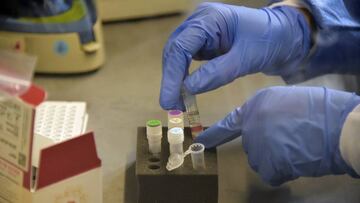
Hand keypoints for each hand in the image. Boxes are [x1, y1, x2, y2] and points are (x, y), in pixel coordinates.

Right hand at [160, 3, 310, 109]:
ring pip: (178, 55)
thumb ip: (216, 72)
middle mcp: (200, 21)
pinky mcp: (204, 42)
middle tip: (171, 106)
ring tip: (177, 102)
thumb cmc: (269, 41)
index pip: (180, 47)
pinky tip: (185, 91)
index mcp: (209, 18)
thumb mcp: (245, 58)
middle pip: (174, 50)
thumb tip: (188, 88)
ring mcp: (201, 31)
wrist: (284, 36)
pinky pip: (188, 59)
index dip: (172, 76)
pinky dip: (184, 76)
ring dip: (175, 79)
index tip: (169, 101)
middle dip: (171, 79)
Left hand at [195, 86, 359, 185]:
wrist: (338, 126)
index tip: (201, 143)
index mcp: (255, 105)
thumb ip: (269, 112)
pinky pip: (271, 174)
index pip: (229, 124)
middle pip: (251, 144)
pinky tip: (297, 160)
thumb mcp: (288, 100)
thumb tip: (266, 125)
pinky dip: (284, 171)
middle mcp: (251, 124)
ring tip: (296, 148)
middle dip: (268, 145)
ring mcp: (257, 145)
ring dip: (276, 159)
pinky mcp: (268, 164)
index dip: (214, 135)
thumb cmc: (319, 109)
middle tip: (290, 139)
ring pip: (261, 160)